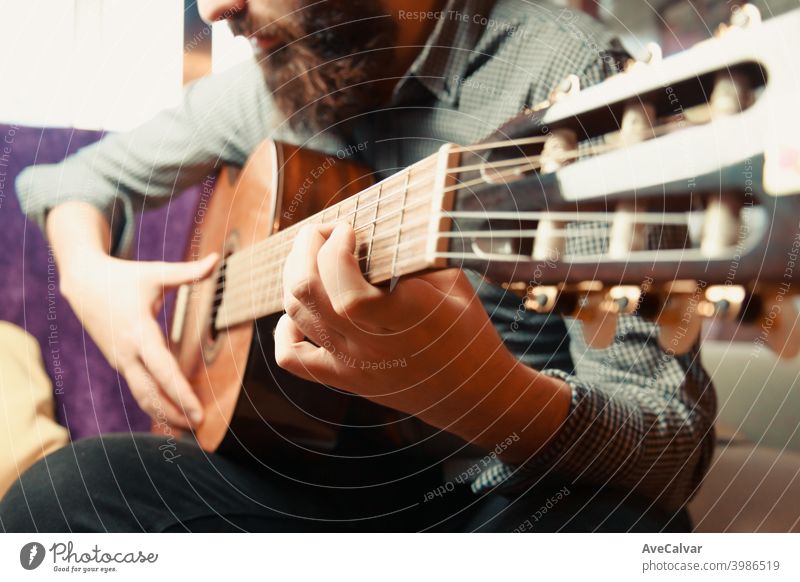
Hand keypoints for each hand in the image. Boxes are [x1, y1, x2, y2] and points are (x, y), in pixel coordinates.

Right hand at [60, 251, 217, 429]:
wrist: (82, 283)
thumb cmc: (125, 277)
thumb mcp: (156, 273)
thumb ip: (189, 272)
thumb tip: (217, 259)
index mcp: (139, 331)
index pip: (162, 368)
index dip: (180, 392)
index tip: (198, 410)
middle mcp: (127, 352)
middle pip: (150, 391)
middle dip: (174, 412)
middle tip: (200, 427)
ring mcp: (121, 360)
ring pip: (142, 394)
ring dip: (164, 413)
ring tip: (189, 429)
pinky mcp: (120, 363)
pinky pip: (138, 388)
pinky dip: (154, 404)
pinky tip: (171, 417)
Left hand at [275, 223, 569, 458]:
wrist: (472, 394)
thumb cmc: (466, 332)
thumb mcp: (451, 284)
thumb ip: (411, 258)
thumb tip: (372, 231)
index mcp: (403, 318)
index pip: (346, 286)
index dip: (335, 249)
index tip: (348, 228)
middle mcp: (369, 343)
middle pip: (307, 291)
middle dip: (306, 247)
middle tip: (323, 231)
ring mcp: (351, 364)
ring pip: (296, 314)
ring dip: (296, 275)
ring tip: (314, 258)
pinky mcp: (343, 379)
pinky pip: (292, 357)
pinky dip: (285, 328)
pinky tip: (300, 312)